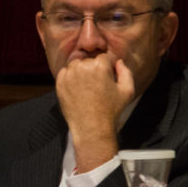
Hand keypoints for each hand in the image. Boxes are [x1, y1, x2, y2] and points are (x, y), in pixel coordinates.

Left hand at [55, 56, 135, 170]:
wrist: (91, 128)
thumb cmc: (111, 110)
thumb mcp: (127, 90)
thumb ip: (125, 71)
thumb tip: (117, 61)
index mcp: (100, 65)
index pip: (102, 58)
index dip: (106, 69)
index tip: (106, 81)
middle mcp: (83, 67)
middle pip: (88, 60)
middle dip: (93, 70)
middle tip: (96, 87)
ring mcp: (69, 75)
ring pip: (76, 65)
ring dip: (80, 72)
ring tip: (87, 88)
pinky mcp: (60, 83)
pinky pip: (65, 73)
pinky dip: (70, 78)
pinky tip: (77, 91)